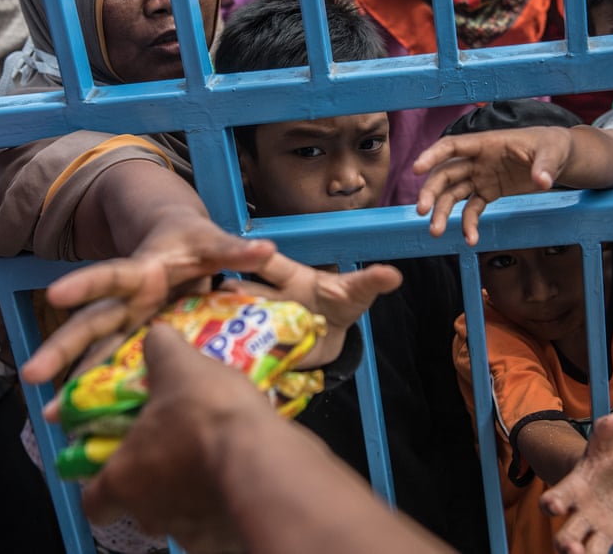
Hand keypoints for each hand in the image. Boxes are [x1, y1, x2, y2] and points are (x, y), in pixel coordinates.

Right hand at [22, 212, 401, 406]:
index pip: (201, 252)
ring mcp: (150, 310)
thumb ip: (355, 285)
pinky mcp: (144, 341)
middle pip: (122, 286)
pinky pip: (108, 360)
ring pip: (100, 328)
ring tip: (36, 385)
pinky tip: (59, 412)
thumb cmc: (291, 287)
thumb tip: (395, 277)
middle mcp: (169, 279)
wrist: (267, 296)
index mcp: (210, 257)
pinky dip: (84, 383)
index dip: (190, 260)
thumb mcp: (325, 290)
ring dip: (68, 353)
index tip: (171, 267)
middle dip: (85, 303)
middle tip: (51, 314)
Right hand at [23, 214, 276, 391]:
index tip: (55, 294)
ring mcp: (129, 322)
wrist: (179, 243)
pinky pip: (116, 367)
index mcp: (141, 270)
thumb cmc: (194, 241)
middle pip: (90, 323)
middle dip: (62, 348)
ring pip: (96, 353)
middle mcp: (127, 300)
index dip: (85, 284)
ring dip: (75, 381)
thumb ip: (235, 250)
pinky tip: (85, 419)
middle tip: (32, 374)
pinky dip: (103, 390)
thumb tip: (266, 250)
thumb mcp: (212, 242)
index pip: (110, 275)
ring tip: (52, 416)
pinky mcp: (137, 340)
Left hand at [83, 325, 454, 553]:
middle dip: (156, 480)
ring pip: (180, 514)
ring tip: (217, 454)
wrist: (264, 460)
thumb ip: (161, 349)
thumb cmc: (208, 416)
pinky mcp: (225, 540)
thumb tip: (154, 333)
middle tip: (178, 445)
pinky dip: (225, 501)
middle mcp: (148, 514)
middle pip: (140, 505)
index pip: (93, 500)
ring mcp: (188, 532)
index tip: (121, 460)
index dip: (103, 481)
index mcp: (122, 479)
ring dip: (192, 490)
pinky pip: (217, 522)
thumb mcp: (181, 366)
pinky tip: (242, 471)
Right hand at [220, 254, 401, 368]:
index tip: (246, 252)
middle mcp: (267, 295)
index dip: (257, 256)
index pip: (268, 262)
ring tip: (217, 334)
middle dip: (230, 294)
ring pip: (232, 318)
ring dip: (224, 325)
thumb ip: (371, 282)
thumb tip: (395, 275)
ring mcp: (257, 320)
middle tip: (223, 298)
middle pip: (239, 290)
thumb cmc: (340, 303)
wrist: (330, 336)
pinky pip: (236, 347)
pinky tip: (221, 360)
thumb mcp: (356, 293)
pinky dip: (228, 353)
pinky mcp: (255, 345)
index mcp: (289, 277)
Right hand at [413, 127, 575, 244]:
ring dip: (442, 212)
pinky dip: (469, 224)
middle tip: (423, 211)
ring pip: (453, 194)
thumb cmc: (553, 146)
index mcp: (487, 143)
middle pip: (446, 174)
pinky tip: (470, 239)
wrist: (560, 158)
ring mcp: (481, 177)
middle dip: (432, 192)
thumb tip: (542, 181)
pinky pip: (472, 209)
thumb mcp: (553, 152)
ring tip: (436, 232)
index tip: (417, 169)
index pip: (453, 146)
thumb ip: (545, 166)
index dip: (433, 155)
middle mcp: (478, 160)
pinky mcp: (488, 192)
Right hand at [540, 414, 612, 553]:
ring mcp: (601, 532)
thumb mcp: (605, 447)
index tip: (552, 506)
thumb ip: (605, 433)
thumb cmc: (603, 464)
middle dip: (567, 545)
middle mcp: (582, 517)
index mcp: (573, 492)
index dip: (552, 503)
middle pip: (568, 535)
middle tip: (571, 549)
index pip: (556, 499)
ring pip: (593, 551)